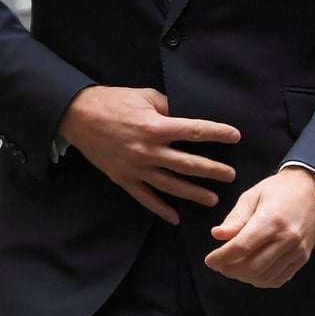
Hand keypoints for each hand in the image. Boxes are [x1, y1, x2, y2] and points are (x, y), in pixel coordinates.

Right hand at [57, 86, 239, 224]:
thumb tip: (191, 115)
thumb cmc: (116, 101)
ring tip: (213, 199)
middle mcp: (148, 150)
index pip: (194, 131)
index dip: (217, 134)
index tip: (235, 137)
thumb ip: (171, 107)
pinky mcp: (123, 179)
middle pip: (187, 164)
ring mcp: (135, 168)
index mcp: (156, 126)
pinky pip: (145, 198)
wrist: (79, 116)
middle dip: (212, 170)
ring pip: (170, 185)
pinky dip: (161, 209)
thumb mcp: (148, 97)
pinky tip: (176, 218)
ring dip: (193, 193)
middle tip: (231, 175)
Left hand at [205, 167, 314, 288]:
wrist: (311, 189)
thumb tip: (217, 235)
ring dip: (244, 276)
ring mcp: (297, 250)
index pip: (242, 247)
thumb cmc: (279, 190)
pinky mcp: (303, 257)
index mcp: (272, 220)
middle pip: (252, 267)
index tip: (209, 260)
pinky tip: (253, 270)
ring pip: (264, 277)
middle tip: (221, 264)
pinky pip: (278, 279)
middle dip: (230, 270)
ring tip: (236, 266)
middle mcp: (287, 237)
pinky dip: (261, 280)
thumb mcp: (253, 196)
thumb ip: (235, 218)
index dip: (222, 257)